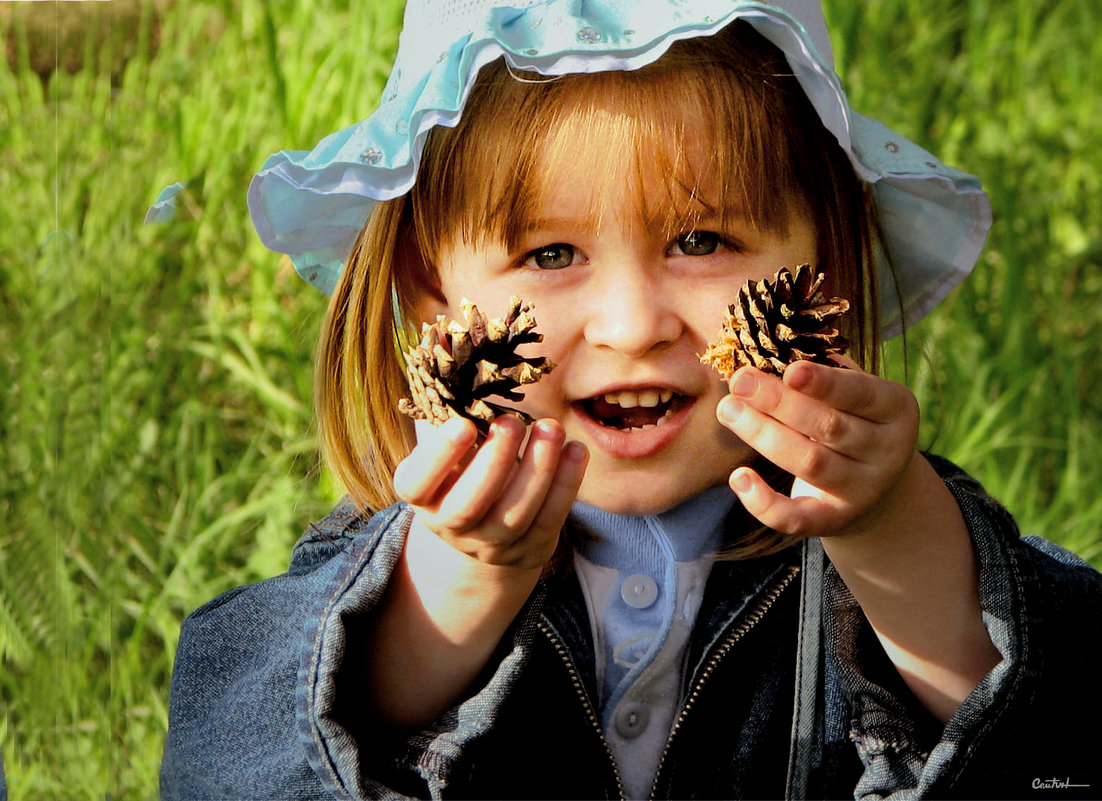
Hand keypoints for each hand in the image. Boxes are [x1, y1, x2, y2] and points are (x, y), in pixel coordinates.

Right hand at [392, 414, 587, 569]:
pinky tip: (576, 450)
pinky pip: (550, 520)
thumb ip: (453, 415)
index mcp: (422, 495)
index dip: (438, 455)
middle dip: (494, 461)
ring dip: (538, 469)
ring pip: (514, 515)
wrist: (485, 527)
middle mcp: (450, 525)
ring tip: (552, 428)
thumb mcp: (450, 447)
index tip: (462, 423)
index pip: (416, 483)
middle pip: (468, 505)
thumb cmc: (465, 468)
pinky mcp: (529, 549)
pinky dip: (566, 484)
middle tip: (512, 422)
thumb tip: (462, 360)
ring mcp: (490, 544)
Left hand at [715, 357, 919, 538]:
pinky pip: (797, 519)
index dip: (824, 382)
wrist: (876, 489)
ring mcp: (862, 489)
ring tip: (728, 410)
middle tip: (739, 380)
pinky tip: (739, 477)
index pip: (860, 393)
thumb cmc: (851, 420)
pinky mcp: (835, 520)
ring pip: (810, 463)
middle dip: (779, 402)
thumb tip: (766, 349)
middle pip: (828, 426)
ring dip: (763, 435)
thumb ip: (819, 373)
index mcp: (894, 407)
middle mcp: (886, 450)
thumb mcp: (850, 393)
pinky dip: (764, 502)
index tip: (790, 369)